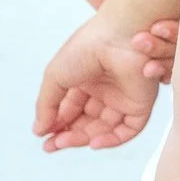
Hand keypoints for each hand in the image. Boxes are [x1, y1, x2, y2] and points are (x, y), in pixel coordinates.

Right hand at [33, 6, 161, 150]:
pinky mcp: (141, 103)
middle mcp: (106, 91)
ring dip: (84, 139)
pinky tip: (93, 142)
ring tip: (65, 142)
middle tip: (53, 145)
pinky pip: (129, 129)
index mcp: (86, 81)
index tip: (43, 138)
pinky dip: (112, 140)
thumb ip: (46, 105)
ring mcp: (124, 97)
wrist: (119, 34)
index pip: (71, 111)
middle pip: (86, 123)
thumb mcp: (56, 77)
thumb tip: (38, 131)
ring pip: (104, 129)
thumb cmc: (87, 48)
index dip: (57, 125)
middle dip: (68, 136)